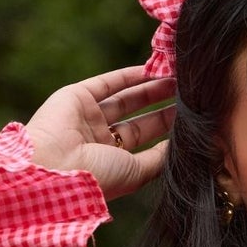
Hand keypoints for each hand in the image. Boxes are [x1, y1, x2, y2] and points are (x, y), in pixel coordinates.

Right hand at [24, 66, 176, 198]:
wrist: (54, 167)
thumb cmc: (96, 177)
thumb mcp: (135, 173)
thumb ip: (157, 160)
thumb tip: (179, 147)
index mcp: (111, 164)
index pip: (145, 145)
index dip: (168, 131)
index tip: (192, 119)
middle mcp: (98, 142)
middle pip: (138, 122)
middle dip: (163, 108)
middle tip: (190, 95)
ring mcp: (86, 119)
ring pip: (125, 100)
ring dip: (151, 89)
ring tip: (179, 79)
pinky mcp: (76, 97)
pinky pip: (107, 83)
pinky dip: (129, 75)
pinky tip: (153, 69)